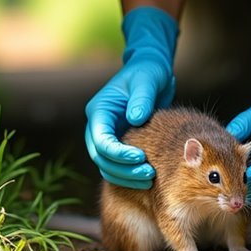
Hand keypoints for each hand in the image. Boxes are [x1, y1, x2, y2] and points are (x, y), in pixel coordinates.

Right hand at [85, 7, 178, 188]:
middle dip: (123, 169)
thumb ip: (141, 99)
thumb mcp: (147, 81)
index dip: (118, 153)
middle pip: (101, 157)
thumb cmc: (148, 73)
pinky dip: (129, 175)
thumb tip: (135, 119)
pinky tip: (148, 179)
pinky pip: (117, 166)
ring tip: (151, 179)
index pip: (101, 139)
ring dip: (126, 176)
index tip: (141, 157)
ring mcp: (107, 135)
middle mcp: (98, 124)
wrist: (152, 71)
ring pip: (107, 165)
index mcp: (100, 109)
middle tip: (149, 174)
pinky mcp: (118, 142)